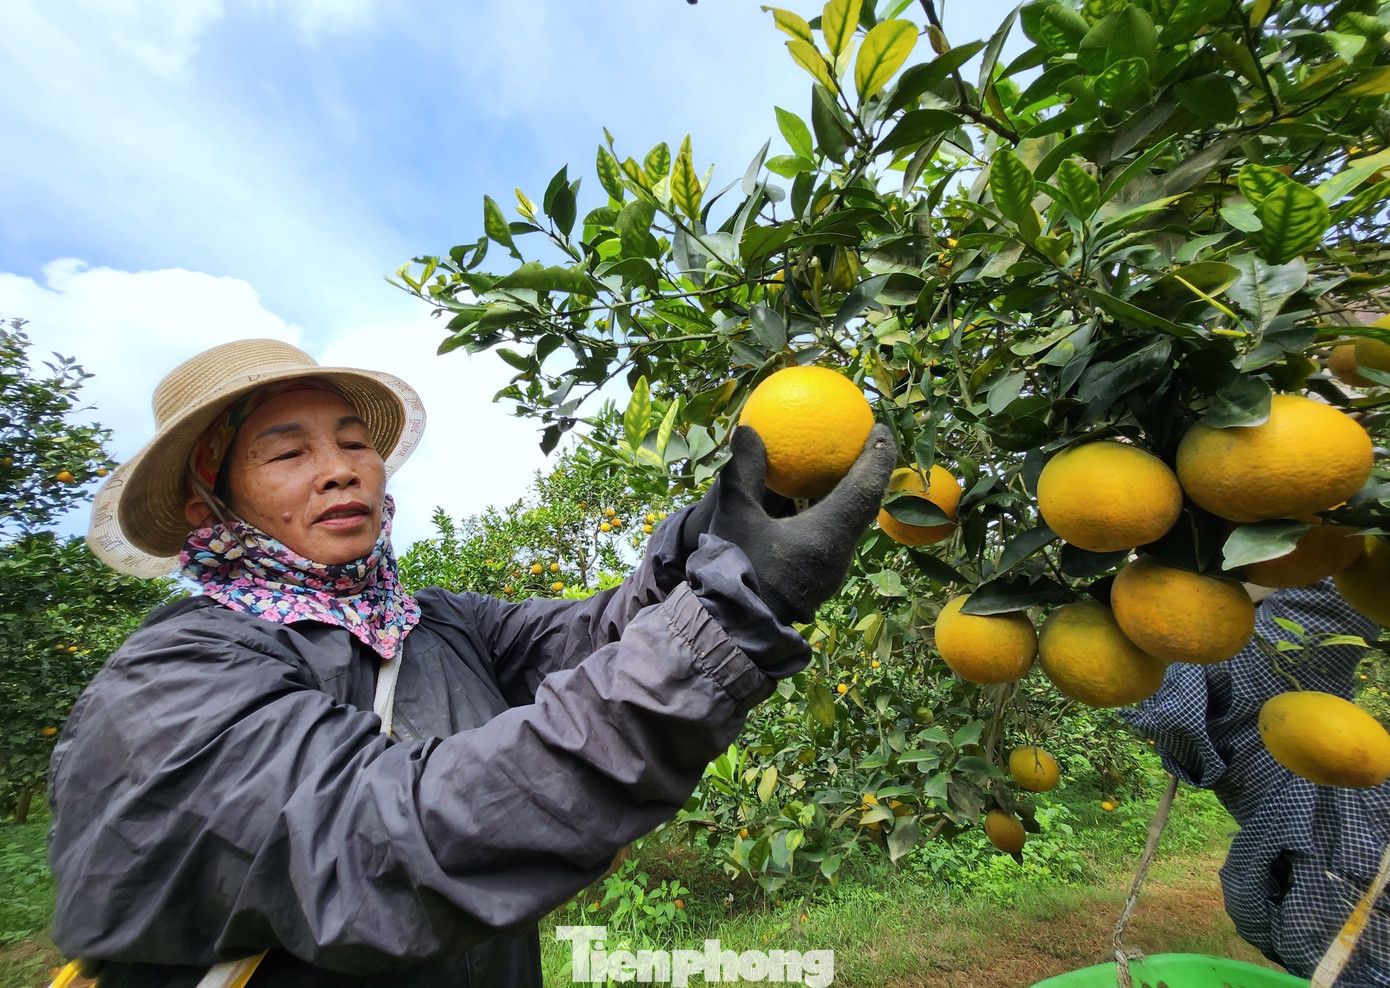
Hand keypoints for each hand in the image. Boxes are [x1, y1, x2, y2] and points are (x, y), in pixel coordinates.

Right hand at [708, 423, 896, 623]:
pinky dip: (831, 516)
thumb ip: (743, 471)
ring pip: (849, 525)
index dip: (878, 454)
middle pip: (864, 505)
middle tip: (861, 442)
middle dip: (867, 472)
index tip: (878, 428)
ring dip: (849, 496)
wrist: (731, 630)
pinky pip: (833, 540)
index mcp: (828, 534)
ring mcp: (830, 573)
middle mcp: (839, 554)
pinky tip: (809, 508)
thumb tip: (747, 430)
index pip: (865, 487)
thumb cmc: (733, 571)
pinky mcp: (817, 583)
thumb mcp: (734, 516)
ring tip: (838, 470)